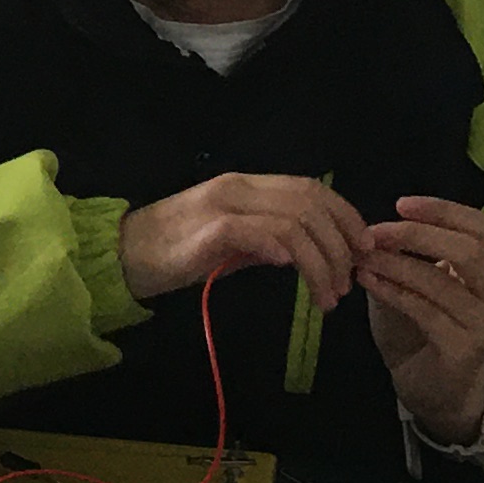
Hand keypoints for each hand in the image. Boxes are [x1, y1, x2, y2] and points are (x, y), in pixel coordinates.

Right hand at [116, 173, 366, 310]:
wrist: (120, 256)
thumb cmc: (172, 252)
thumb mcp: (228, 241)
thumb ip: (264, 238)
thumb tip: (303, 251)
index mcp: (245, 186)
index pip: (311, 189)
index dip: (346, 216)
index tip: (363, 249)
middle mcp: (237, 188)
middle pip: (310, 204)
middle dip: (340, 245)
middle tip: (347, 283)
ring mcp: (221, 207)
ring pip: (292, 223)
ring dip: (319, 262)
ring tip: (325, 296)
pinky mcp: (207, 231)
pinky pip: (257, 233)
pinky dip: (282, 250)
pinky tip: (291, 271)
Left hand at [358, 194, 483, 444]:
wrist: (432, 387)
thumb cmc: (420, 328)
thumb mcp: (410, 283)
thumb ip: (402, 256)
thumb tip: (372, 228)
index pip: (479, 227)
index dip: (442, 210)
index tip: (401, 204)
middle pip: (469, 250)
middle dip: (418, 235)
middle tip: (375, 234)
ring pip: (442, 282)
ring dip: (397, 265)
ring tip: (362, 258)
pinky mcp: (465, 348)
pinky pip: (426, 312)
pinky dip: (393, 292)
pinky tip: (368, 282)